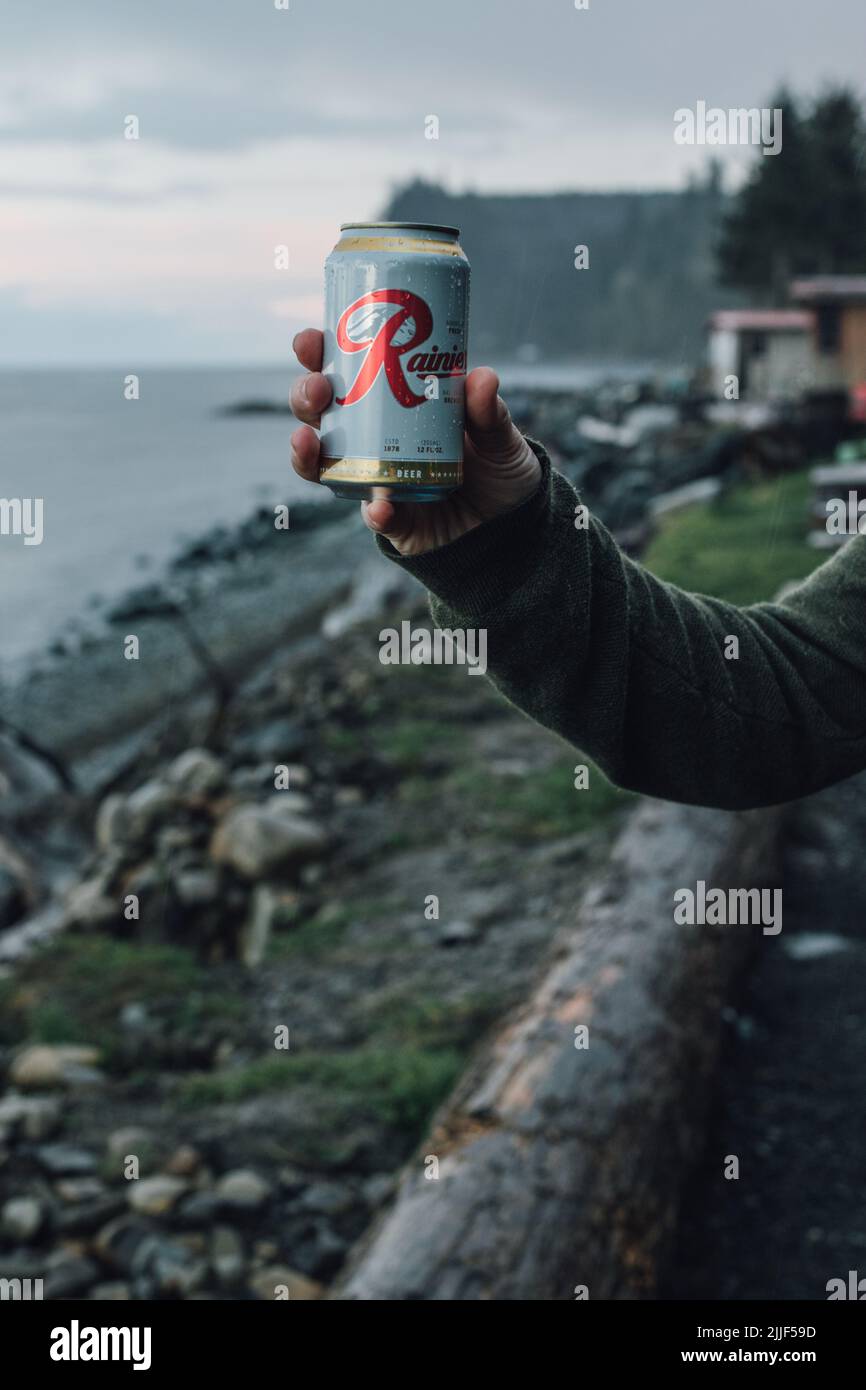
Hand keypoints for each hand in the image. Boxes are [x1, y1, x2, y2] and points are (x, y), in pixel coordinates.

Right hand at [290, 328, 540, 556]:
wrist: (510, 525)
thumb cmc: (497, 469)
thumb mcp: (498, 434)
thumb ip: (489, 411)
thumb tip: (480, 378)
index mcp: (390, 405)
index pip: (344, 372)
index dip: (318, 354)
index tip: (310, 340)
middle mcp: (372, 440)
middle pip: (320, 413)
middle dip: (305, 396)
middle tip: (319, 386)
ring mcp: (375, 481)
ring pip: (323, 465)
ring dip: (307, 452)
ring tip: (310, 440)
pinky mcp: (392, 520)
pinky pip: (374, 516)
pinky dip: (375, 511)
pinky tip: (380, 505)